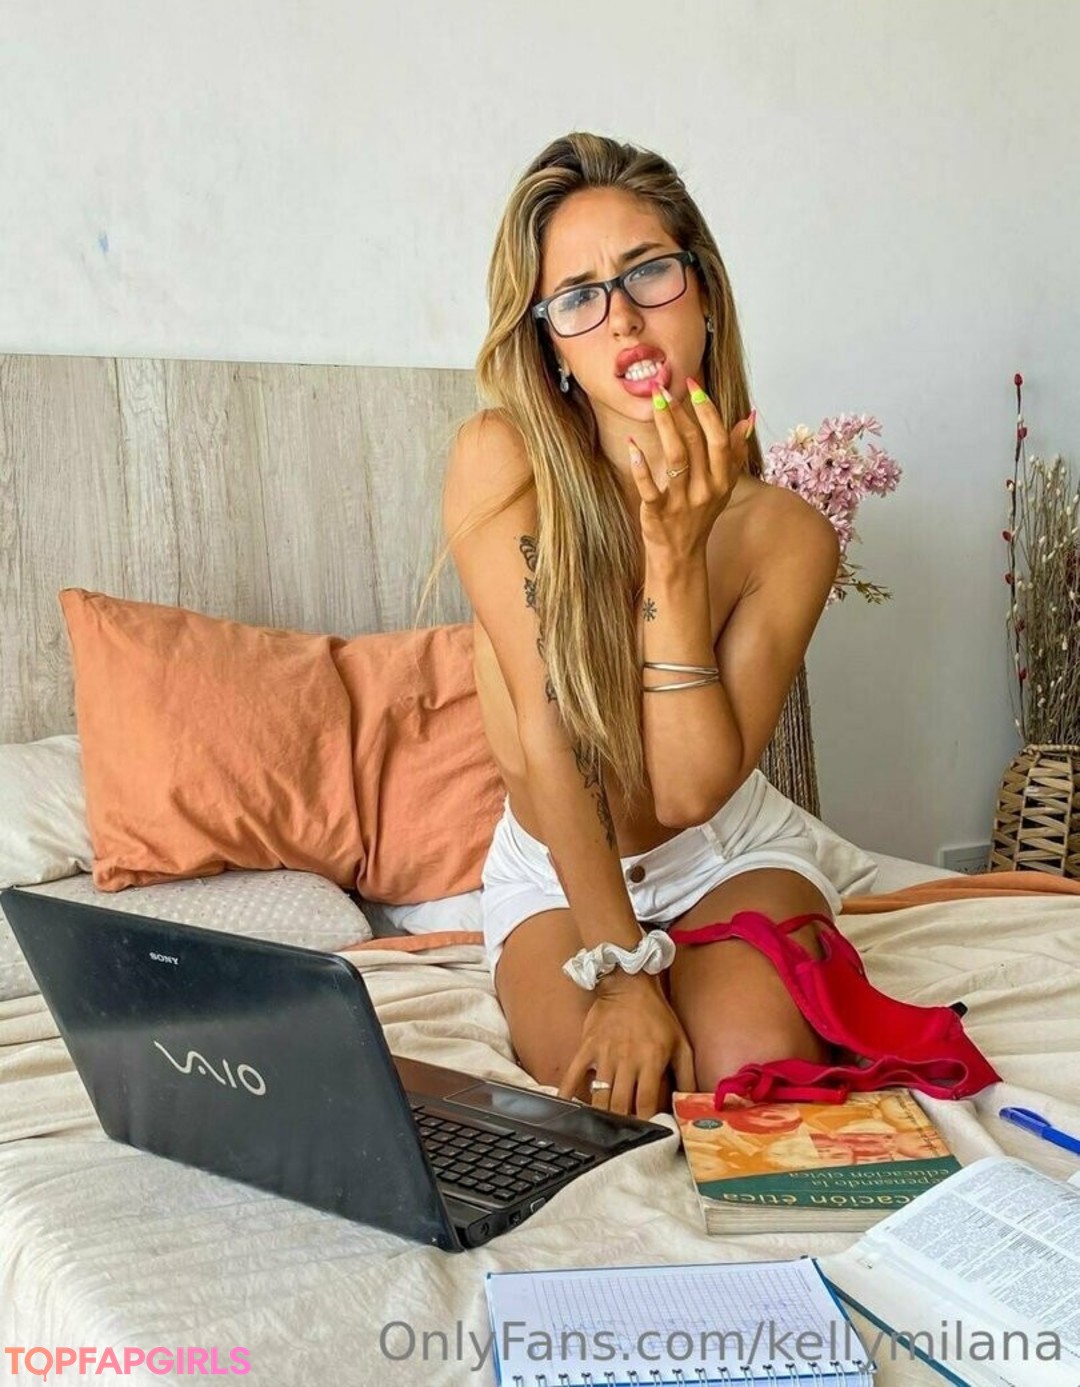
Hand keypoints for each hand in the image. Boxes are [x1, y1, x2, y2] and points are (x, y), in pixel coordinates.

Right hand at [556, 972, 695, 1119]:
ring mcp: (604, 1054)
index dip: (647, 1122)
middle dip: (623, 1124)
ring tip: (604, 1128)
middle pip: (621, 1105)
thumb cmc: (657, 1015)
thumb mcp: (681, 1043)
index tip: (648, 1133)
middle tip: (624, 1135)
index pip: (647, 1102)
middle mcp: (627, 1059)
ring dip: (602, 1115)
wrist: (628, 983)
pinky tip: (566, 1108)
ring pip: (600, 1096)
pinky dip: (568, 1093)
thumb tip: (692, 1102)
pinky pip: (574, 1074)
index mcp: (652, 1059)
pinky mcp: (587, 1047)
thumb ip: (688, 1075)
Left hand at [628, 380, 754, 557]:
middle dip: (680, 410)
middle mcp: (706, 489)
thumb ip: (734, 451)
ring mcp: (682, 502)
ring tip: (654, 404)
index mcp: (722, 479)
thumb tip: (749, 417)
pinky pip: (649, 487)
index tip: (693, 384)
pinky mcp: (658, 513)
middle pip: (696, 441)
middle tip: (662, 388)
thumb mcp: (723, 485)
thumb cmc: (700, 516)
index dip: (706, 409)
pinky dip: (640, 465)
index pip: (718, 437)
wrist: (681, 556)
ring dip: (664, 426)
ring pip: (676, 457)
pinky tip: (632, 445)